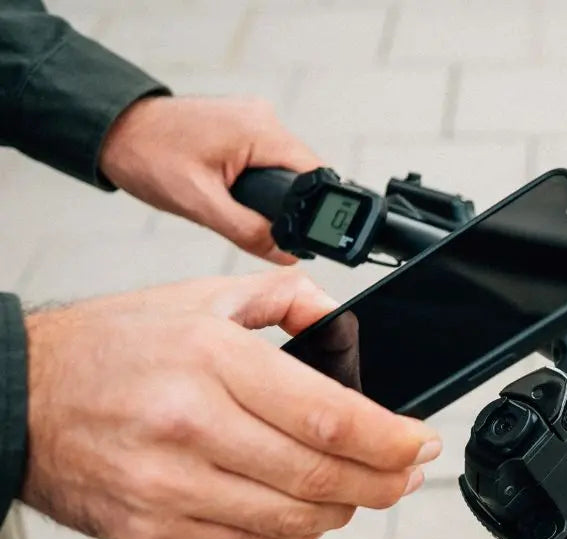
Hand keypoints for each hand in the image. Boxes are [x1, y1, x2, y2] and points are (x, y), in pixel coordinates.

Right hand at [22, 270, 440, 538]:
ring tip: (362, 491)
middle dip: (384, 482)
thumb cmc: (107, 349)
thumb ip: (281, 301)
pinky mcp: (153, 529)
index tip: (421, 443)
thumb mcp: (196, 298)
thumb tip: (339, 323)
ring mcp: (169, 487)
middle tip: (407, 474)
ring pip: (293, 520)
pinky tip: (308, 512)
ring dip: (344, 510)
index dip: (391, 440)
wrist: (15, 399)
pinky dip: (294, 533)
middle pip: (321, 477)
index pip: (330, 418)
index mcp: (211, 362)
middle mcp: (191, 427)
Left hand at [99, 95, 320, 264]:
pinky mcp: (241, 122)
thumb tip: (287, 254)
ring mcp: (252, 116)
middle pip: (300, 171)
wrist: (112, 129)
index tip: (301, 232)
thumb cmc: (147, 156)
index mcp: (261, 131)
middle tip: (248, 215)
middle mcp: (263, 117)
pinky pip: (264, 155)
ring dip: (268, 189)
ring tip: (230, 197)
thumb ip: (249, 232)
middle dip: (284, 201)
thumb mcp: (200, 204)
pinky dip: (254, 176)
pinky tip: (226, 182)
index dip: (314, 208)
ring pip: (283, 165)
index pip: (314, 175)